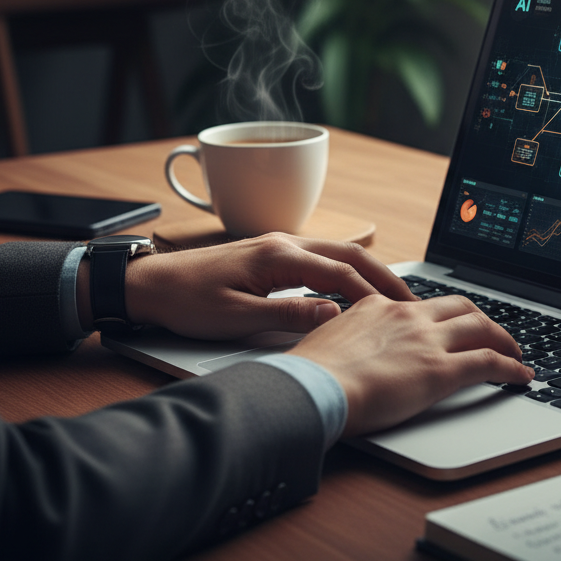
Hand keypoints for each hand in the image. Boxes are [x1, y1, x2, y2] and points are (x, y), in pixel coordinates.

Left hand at [78, 233, 416, 337]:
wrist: (149, 283)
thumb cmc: (187, 301)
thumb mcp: (237, 318)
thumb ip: (289, 315)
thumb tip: (336, 317)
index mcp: (278, 255)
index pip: (341, 271)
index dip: (374, 292)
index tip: (399, 312)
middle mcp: (283, 242)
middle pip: (348, 253)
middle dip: (383, 275)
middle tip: (411, 300)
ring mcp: (277, 245)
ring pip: (336, 252)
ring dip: (366, 271)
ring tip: (391, 296)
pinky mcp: (270, 254)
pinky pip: (320, 258)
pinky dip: (345, 271)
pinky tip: (353, 289)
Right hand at [292, 293, 533, 435]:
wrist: (311, 387)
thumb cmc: (310, 375)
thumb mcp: (326, 342)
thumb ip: (347, 339)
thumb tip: (349, 352)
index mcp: (378, 306)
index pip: (422, 305)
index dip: (444, 315)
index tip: (452, 325)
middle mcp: (407, 316)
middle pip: (460, 307)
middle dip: (482, 320)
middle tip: (493, 335)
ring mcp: (426, 340)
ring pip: (481, 329)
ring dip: (503, 340)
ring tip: (515, 353)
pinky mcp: (440, 370)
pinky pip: (488, 362)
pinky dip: (511, 368)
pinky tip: (521, 376)